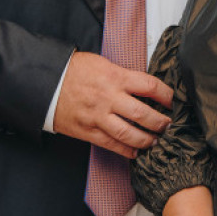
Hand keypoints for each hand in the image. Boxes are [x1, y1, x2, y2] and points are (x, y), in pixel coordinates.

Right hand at [52, 51, 173, 157]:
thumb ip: (122, 75)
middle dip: (160, 122)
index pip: (150, 86)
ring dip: (147, 140)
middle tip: (167, 125)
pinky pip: (111, 144)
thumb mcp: (102, 63)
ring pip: (129, 134)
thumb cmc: (73, 70)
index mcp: (115, 77)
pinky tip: (136, 151)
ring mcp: (98, 116)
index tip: (171, 100)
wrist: (45, 82)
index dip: (166, 95)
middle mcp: (109, 98)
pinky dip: (126, 150)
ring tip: (155, 140)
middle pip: (143, 114)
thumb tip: (142, 86)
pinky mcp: (88, 131)